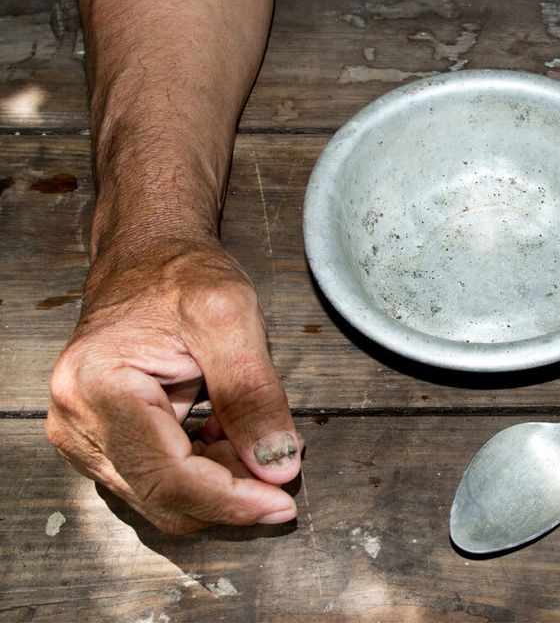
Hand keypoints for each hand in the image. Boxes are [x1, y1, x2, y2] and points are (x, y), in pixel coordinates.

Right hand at [46, 237, 302, 533]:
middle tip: (279, 462)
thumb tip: (277, 465)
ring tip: (252, 431)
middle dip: (230, 492)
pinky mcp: (101, 440)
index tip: (283, 503)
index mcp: (99, 388)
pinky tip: (227, 433)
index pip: (168, 478)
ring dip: (219, 480)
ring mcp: (84, 435)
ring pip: (163, 497)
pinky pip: (158, 480)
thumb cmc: (181, 273)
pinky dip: (204, 469)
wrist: (147, 255)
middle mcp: (78, 421)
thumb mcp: (231, 318)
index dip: (232, 501)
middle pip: (163, 497)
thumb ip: (254, 395)